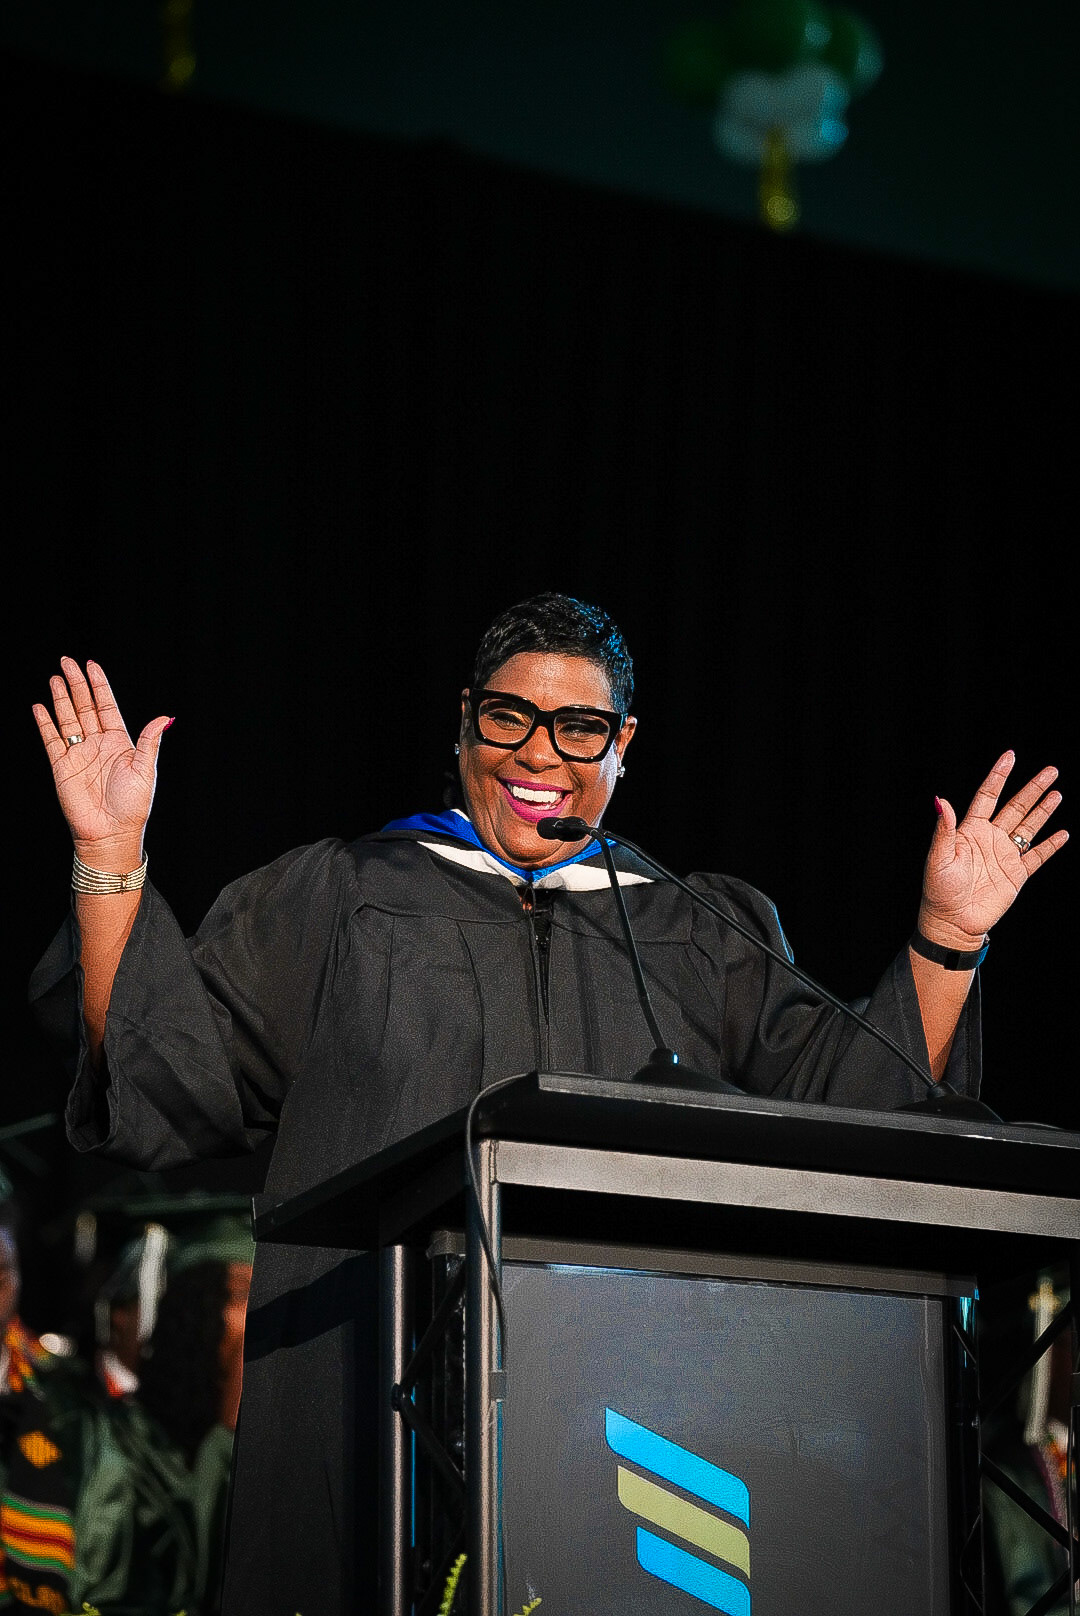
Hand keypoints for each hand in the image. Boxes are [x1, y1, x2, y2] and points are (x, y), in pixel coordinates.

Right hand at [32, 658, 171, 862]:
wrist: (111, 833)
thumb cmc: (132, 805)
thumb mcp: (146, 769)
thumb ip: (150, 741)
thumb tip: (165, 717)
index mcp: (120, 742)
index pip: (107, 706)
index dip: (99, 686)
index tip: (92, 665)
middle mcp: (98, 744)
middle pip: (85, 707)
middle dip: (77, 684)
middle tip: (67, 662)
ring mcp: (79, 754)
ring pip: (67, 719)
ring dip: (61, 698)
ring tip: (55, 677)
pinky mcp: (62, 767)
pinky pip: (51, 740)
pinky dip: (45, 723)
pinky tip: (40, 707)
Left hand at [918, 751, 1066, 946]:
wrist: (952, 922)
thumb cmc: (939, 890)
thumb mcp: (939, 857)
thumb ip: (944, 829)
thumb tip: (940, 800)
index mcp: (969, 830)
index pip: (987, 796)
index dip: (999, 776)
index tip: (1010, 756)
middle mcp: (990, 838)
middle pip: (1015, 807)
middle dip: (1032, 789)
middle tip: (1051, 771)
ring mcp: (1004, 855)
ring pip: (1028, 827)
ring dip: (1043, 811)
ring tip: (1057, 793)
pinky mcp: (1016, 875)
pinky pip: (1037, 856)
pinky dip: (1050, 845)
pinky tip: (1062, 833)